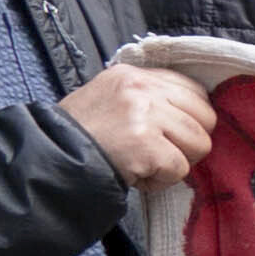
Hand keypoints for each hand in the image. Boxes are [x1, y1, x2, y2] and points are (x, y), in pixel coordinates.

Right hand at [61, 59, 215, 187]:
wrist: (49, 158)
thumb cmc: (79, 135)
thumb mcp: (109, 98)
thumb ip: (147, 97)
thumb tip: (190, 112)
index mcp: (134, 74)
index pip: (194, 90)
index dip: (189, 118)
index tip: (171, 134)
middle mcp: (142, 88)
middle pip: (205, 117)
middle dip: (187, 142)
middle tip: (157, 153)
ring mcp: (145, 115)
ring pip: (199, 144)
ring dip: (175, 163)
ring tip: (144, 164)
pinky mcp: (146, 145)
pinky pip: (179, 169)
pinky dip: (160, 181)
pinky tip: (136, 176)